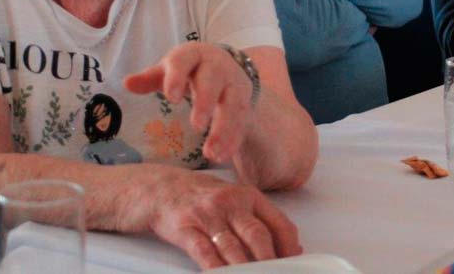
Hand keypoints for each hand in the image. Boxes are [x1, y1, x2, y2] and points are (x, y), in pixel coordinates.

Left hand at [125, 42, 255, 163]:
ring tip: (210, 153)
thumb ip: (150, 77)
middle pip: (213, 82)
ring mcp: (234, 85)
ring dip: (223, 129)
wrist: (227, 65)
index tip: (171, 99)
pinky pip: (242, 122)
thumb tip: (127, 83)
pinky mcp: (245, 103)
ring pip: (232, 105)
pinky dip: (233, 140)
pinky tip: (221, 156)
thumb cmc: (190, 69)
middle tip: (196, 126)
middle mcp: (217, 67)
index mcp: (194, 55)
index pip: (184, 62)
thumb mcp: (171, 68)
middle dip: (205, 103)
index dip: (177, 78)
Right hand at [126, 169, 300, 268]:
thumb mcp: (235, 201)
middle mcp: (231, 202)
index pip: (279, 224)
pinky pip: (205, 253)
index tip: (294, 265)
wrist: (159, 188)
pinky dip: (217, 270)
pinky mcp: (186, 227)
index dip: (289, 249)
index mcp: (249, 196)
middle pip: (258, 236)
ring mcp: (208, 214)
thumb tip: (293, 249)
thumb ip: (261, 222)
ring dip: (246, 270)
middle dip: (270, 263)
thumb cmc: (202, 198)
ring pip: (233, 249)